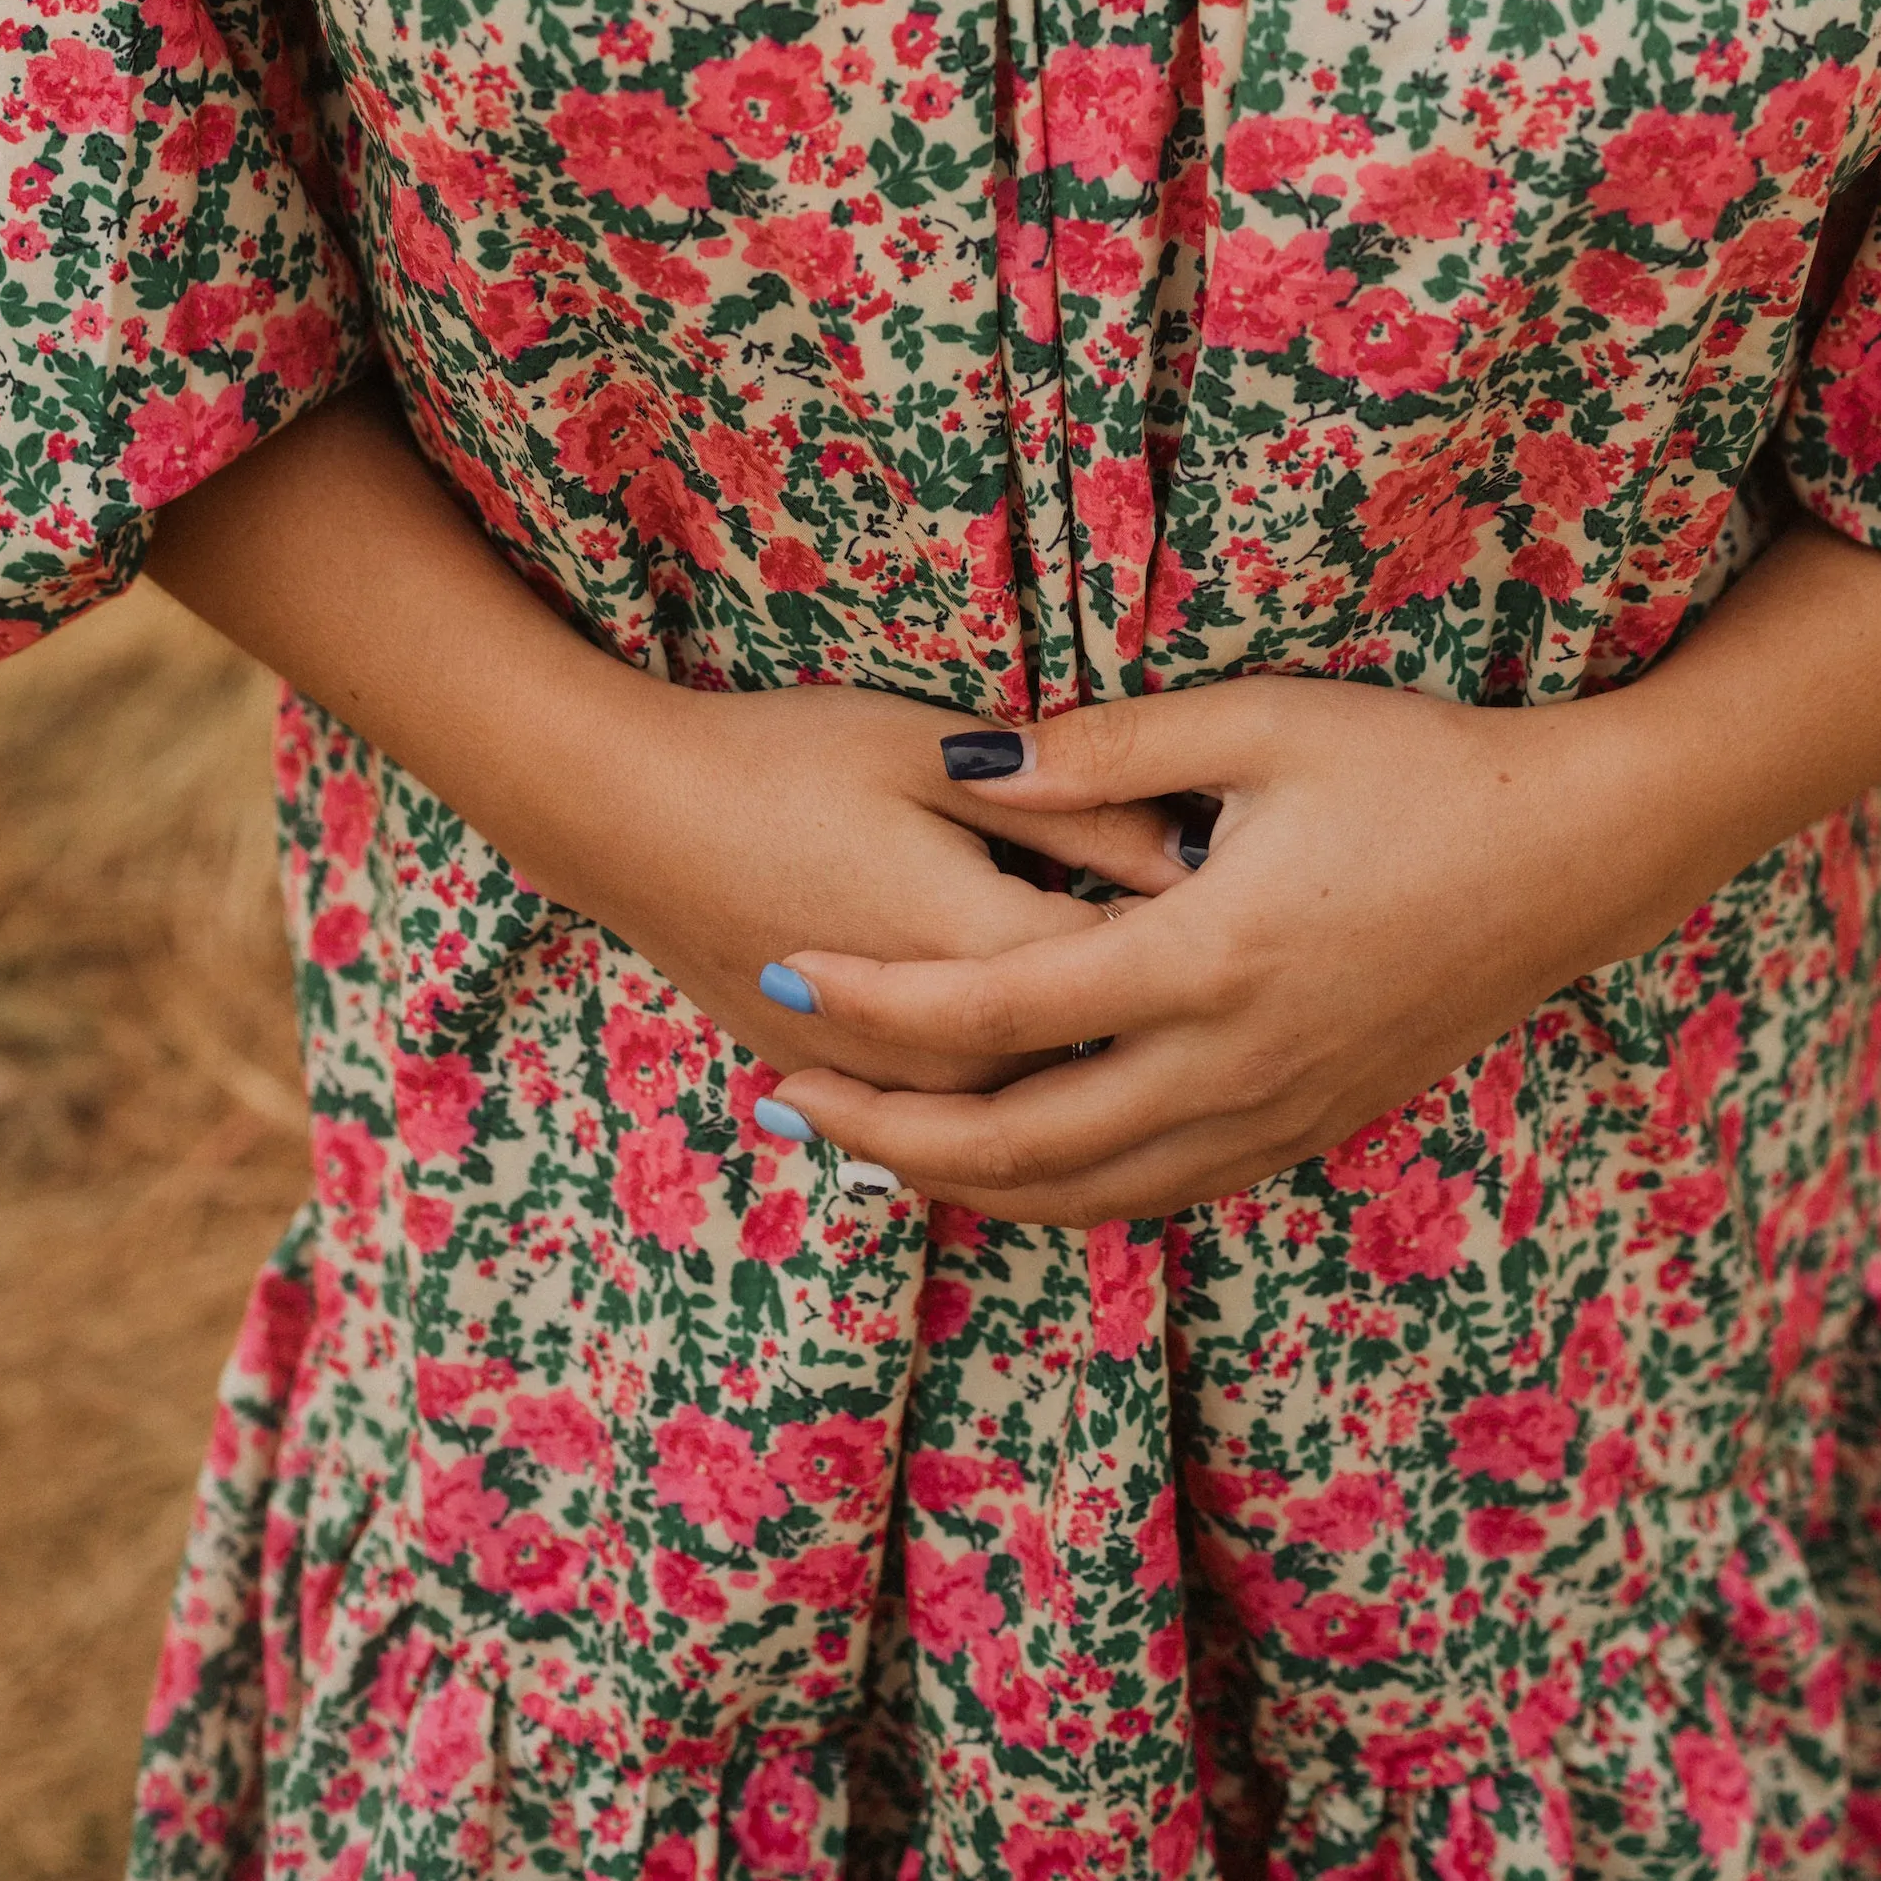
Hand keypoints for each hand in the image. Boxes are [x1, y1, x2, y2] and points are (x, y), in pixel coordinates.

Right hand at [523, 681, 1192, 1100]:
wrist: (626, 814)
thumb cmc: (785, 758)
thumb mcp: (936, 752)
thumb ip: (1071, 808)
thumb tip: (1199, 850)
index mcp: (983, 954)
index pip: (1138, 965)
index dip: (1204, 926)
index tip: (1254, 884)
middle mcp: (943, 1055)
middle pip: (1098, 1057)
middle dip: (1162, 1012)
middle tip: (1227, 960)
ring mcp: (888, 1090)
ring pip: (1033, 1114)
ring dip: (1100, 1076)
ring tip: (1166, 1023)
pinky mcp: (842, 1093)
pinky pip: (960, 1127)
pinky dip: (1020, 1102)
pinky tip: (1066, 1074)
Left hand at [759, 677, 1698, 1221]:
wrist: (1576, 853)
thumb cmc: (1421, 765)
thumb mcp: (1264, 722)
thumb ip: (1109, 750)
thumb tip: (970, 756)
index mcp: (1208, 959)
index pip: (995, 1009)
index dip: (874, 1001)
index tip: (779, 973)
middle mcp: (1235, 1065)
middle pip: (1017, 1146)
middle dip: (882, 1131)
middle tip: (777, 1092)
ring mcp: (1279, 1113)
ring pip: (1086, 1196)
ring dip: (960, 1181)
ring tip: (865, 1143)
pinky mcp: (1311, 1126)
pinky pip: (1160, 1193)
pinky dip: (1062, 1191)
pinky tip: (1011, 1159)